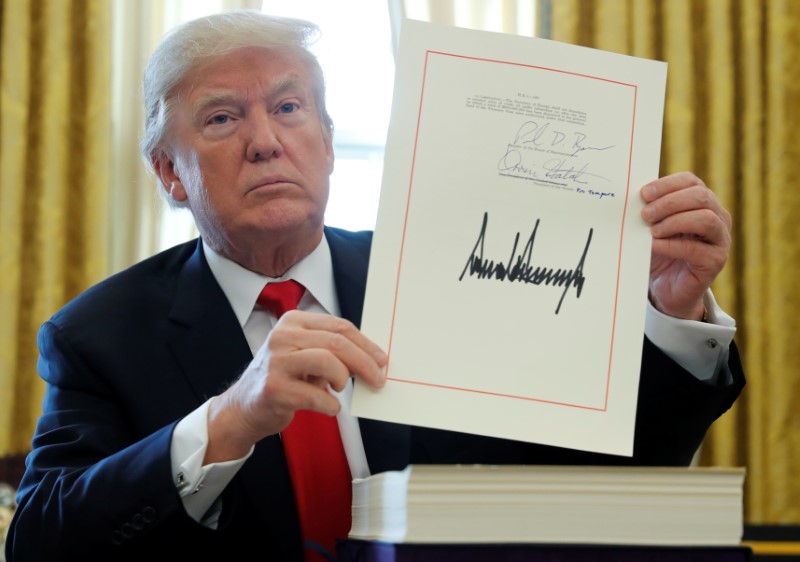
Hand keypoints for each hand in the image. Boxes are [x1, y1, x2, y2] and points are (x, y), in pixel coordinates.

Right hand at [205, 311, 386, 461]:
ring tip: (340, 388)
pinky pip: (316, 395)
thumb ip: (332, 350)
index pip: (339, 326)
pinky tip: (329, 406)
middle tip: (377, 379)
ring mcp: (276, 362)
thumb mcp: (304, 354)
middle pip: (336, 343)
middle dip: (364, 362)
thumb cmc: (283, 378)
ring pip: (327, 361)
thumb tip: (372, 359)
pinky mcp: (274, 389)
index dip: (365, 344)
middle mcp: (282, 337)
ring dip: (344, 379)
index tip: (382, 359)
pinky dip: (330, 404)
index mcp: (293, 322)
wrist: (245, 406)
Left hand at [640, 172, 731, 319]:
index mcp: (703, 202)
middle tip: (645, 214)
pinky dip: (671, 245)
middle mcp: (718, 217)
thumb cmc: (660, 252)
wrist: (667, 288)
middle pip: (701, 196)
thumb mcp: (653, 227)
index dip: (667, 184)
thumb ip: (650, 211)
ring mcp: (720, 239)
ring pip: (705, 219)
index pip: (691, 181)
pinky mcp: (716, 261)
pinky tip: (654, 246)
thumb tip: (633, 198)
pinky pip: (696, 249)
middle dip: (669, 203)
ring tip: (652, 231)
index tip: (644, 194)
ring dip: (674, 222)